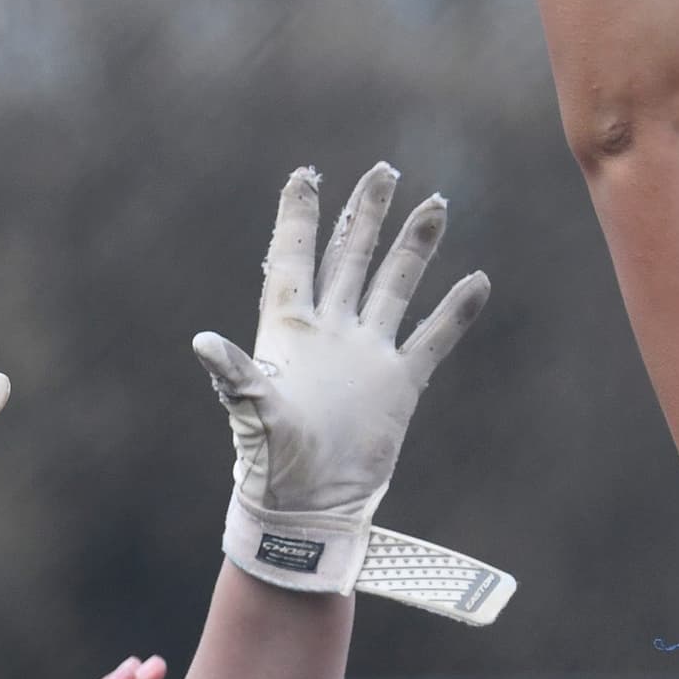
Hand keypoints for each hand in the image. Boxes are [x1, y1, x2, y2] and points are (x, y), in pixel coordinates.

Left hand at [195, 165, 488, 593]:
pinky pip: (432, 339)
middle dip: (366, 215)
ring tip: (436, 204)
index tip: (306, 173)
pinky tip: (477, 281)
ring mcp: (366, 353)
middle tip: (384, 170)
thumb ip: (236, 376)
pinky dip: (454, 313)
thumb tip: (202, 342)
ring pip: (395, 285)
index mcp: (287, 329)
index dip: (298, 217)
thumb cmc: (270, 463)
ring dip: (415, 247)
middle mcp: (330, 330)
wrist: (310, 508)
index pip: (292, 258)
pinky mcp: (398, 383)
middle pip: (350, 257)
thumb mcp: (251, 414)